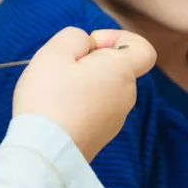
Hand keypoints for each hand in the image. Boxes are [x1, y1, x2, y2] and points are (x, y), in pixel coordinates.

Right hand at [13, 27, 155, 159]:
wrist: (44, 151)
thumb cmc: (49, 98)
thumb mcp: (54, 52)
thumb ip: (75, 36)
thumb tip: (86, 45)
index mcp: (122, 72)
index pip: (143, 49)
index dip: (119, 38)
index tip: (91, 45)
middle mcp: (126, 97)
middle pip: (117, 68)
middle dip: (91, 61)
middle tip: (62, 70)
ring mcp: (115, 120)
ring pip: (104, 89)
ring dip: (83, 83)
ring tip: (54, 92)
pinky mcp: (101, 136)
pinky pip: (95, 109)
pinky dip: (79, 104)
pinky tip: (56, 111)